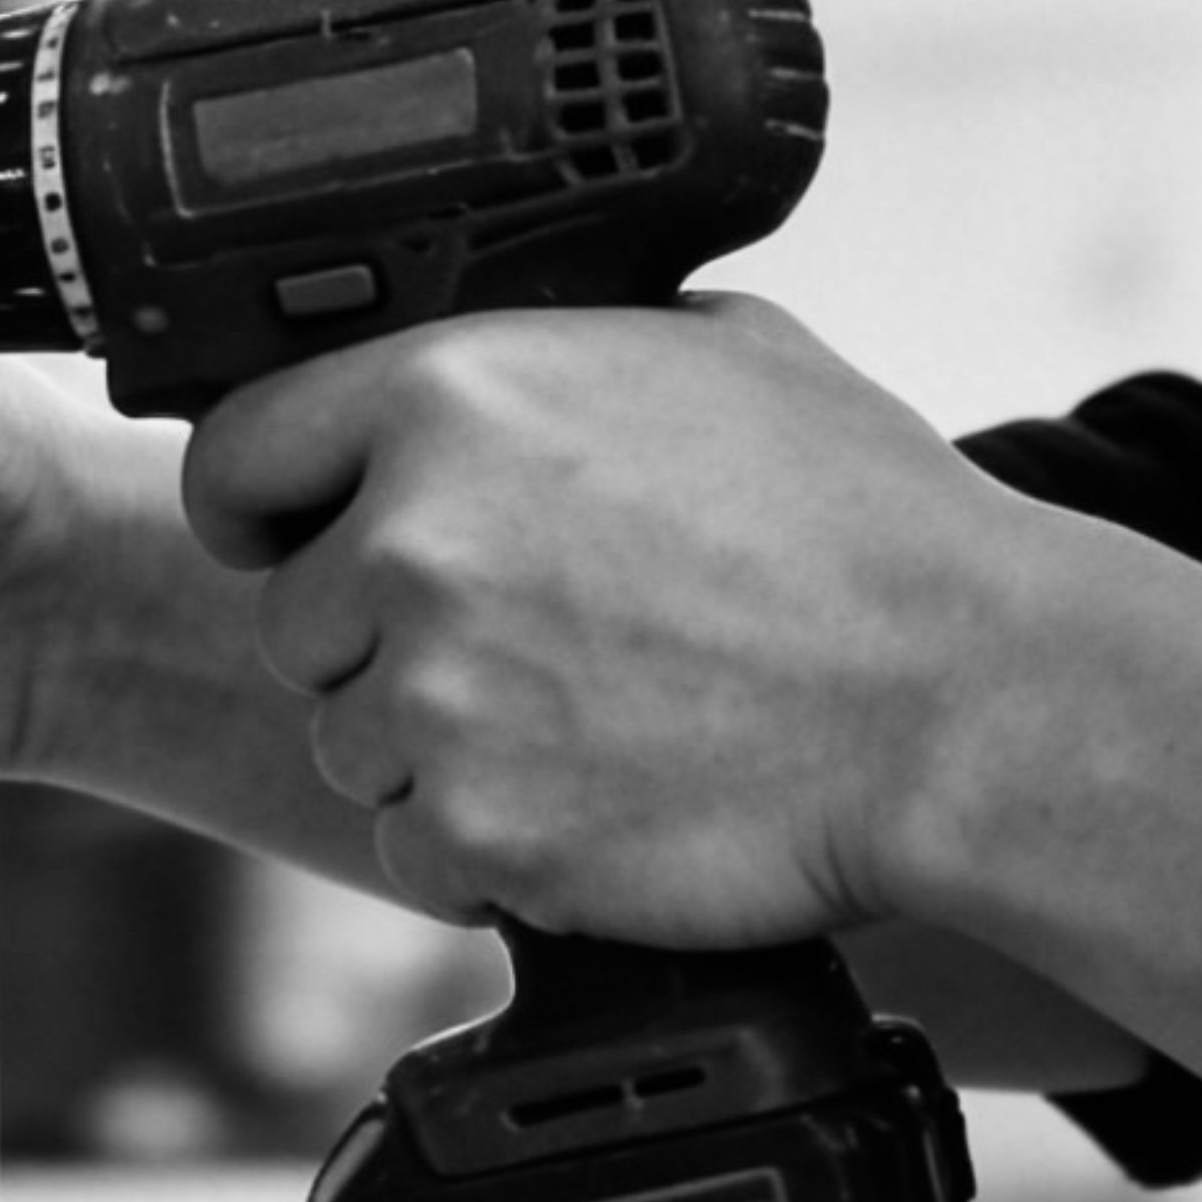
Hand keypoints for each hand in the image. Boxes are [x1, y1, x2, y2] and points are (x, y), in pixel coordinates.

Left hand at [178, 291, 1012, 947]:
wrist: (967, 702)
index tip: (288, 537)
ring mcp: (439, 695)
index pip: (235, 457)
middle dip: (382, 643)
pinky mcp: (483, 831)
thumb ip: (567, 349)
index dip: (264, 506)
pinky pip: (416, 852)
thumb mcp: (718, 351)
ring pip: (354, 744)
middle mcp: (414, 540)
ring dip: (437, 750)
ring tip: (586, 727)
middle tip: (521, 651)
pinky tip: (596, 807)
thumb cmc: (868, 525)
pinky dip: (487, 851)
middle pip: (298, 623)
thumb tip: (512, 353)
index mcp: (446, 395)